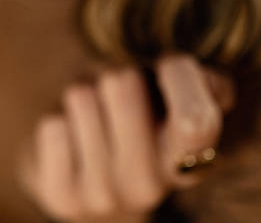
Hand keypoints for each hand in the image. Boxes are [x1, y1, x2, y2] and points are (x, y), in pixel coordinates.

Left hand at [19, 54, 233, 222]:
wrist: (93, 180)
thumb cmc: (142, 121)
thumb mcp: (177, 101)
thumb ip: (201, 84)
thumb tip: (207, 81)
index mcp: (191, 162)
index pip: (194, 121)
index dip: (180, 80)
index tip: (168, 64)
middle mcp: (150, 187)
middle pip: (121, 84)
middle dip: (117, 73)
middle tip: (117, 91)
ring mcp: (104, 197)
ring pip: (81, 97)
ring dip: (83, 93)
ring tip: (94, 116)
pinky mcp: (62, 197)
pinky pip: (53, 126)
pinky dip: (57, 118)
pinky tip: (71, 137)